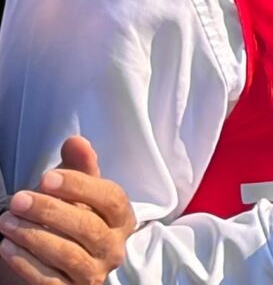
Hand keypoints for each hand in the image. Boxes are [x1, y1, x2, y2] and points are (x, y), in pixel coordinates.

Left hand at [0, 137, 135, 284]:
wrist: (55, 264)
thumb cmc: (69, 221)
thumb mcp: (76, 194)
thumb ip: (80, 168)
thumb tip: (76, 141)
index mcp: (121, 218)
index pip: (111, 199)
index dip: (80, 187)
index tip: (46, 178)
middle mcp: (114, 247)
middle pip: (88, 227)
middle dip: (49, 211)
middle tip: (18, 200)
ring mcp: (94, 273)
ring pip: (68, 255)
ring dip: (33, 236)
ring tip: (5, 222)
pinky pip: (49, 280)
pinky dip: (25, 263)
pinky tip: (6, 246)